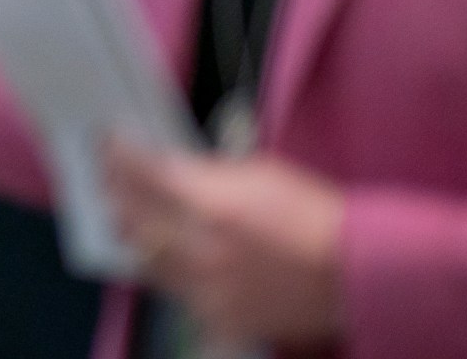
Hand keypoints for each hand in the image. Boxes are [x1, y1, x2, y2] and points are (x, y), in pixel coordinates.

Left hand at [107, 141, 344, 345]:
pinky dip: (172, 275)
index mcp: (210, 205)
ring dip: (137, 236)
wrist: (359, 272)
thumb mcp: (260, 172)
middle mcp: (199, 249)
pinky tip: (175, 262)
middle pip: (131, 218)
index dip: (119, 156)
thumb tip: (172, 168)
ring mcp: (206, 289)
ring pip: (146, 260)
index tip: (108, 146)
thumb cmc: (315, 214)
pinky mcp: (219, 319)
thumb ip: (208, 173)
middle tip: (110, 182)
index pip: (144, 174)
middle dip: (116, 194)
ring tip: (133, 220)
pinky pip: (178, 295)